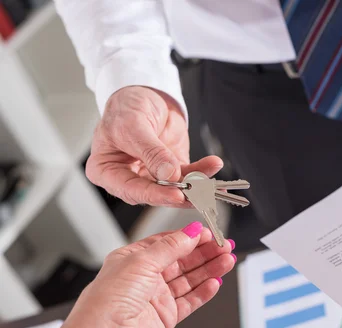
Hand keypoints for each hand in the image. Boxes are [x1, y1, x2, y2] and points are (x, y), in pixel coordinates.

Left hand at [16, 222, 235, 327]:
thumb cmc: (109, 299)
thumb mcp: (142, 260)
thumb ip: (171, 246)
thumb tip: (191, 231)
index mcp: (134, 259)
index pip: (168, 243)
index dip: (190, 238)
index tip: (209, 233)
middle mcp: (146, 277)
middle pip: (183, 260)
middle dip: (205, 252)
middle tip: (224, 246)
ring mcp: (158, 297)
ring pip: (190, 279)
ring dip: (209, 269)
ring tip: (227, 260)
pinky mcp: (167, 315)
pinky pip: (191, 300)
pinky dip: (204, 291)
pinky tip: (215, 282)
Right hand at [86, 86, 223, 205]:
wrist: (145, 94)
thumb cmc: (126, 107)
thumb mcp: (133, 125)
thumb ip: (151, 152)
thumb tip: (169, 175)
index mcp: (106, 171)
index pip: (131, 190)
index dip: (154, 195)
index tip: (175, 195)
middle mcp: (129, 178)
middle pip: (155, 194)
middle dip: (179, 193)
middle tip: (197, 192)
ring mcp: (152, 175)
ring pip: (175, 188)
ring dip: (195, 184)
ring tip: (209, 178)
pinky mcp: (172, 170)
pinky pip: (189, 175)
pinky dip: (202, 171)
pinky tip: (213, 165)